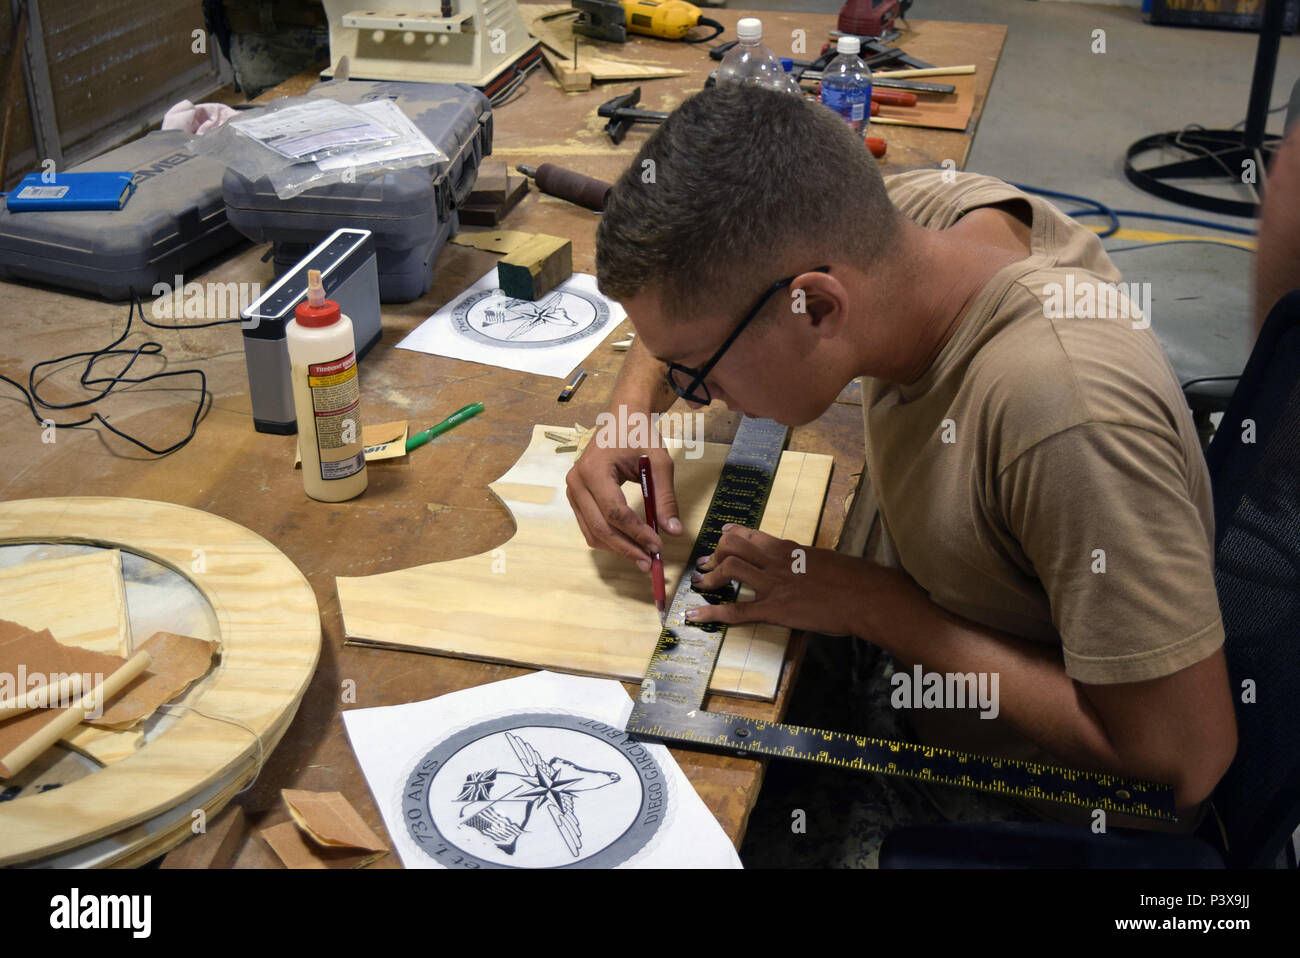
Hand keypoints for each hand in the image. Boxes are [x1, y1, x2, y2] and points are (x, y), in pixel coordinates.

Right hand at [565, 440, 681, 569]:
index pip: (614, 511)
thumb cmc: (639, 435)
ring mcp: (573, 490)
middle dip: (626, 547)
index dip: (636, 533)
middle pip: (600, 527)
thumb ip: (665, 498)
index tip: (658, 546)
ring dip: (617, 548)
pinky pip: (590, 526)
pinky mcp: (576, 497)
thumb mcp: (659, 463)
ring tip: (642, 557)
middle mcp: (576, 482)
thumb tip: (674, 531)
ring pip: (592, 532)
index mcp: (594, 470)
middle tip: (650, 561)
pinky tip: (629, 544)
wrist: (621, 418)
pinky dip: (609, 539)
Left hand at [686, 524, 899, 636]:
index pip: (752, 534)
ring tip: (700, 584)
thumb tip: (802, 564)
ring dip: (709, 577)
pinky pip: (737, 610)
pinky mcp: (775, 609)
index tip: (723, 534)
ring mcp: (774, 584)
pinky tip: (695, 616)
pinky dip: (712, 613)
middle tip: (705, 563)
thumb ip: (806, 560)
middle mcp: (776, 561)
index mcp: (789, 548)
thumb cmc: (855, 579)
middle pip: (733, 547)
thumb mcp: (826, 560)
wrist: (866, 596)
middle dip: (715, 553)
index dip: (732, 534)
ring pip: (730, 569)